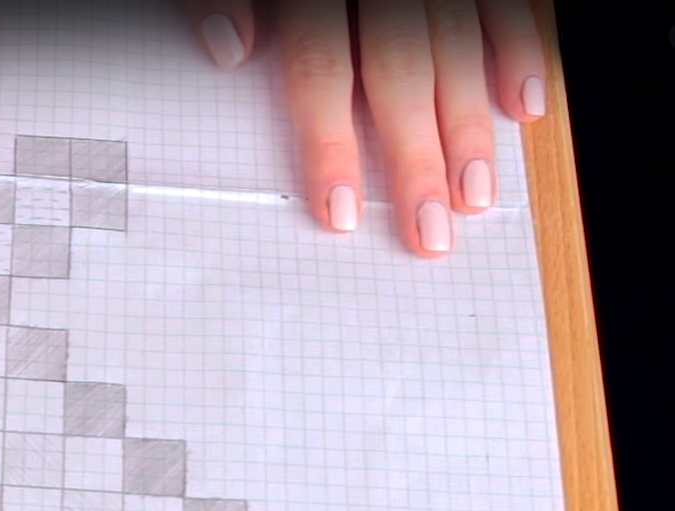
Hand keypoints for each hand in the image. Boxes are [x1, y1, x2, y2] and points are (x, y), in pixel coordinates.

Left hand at [187, 0, 546, 256]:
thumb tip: (226, 45)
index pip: (321, 65)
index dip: (329, 141)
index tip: (341, 207)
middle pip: (399, 68)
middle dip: (417, 156)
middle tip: (427, 229)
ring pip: (455, 42)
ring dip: (469, 121)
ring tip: (476, 194)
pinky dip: (516, 48)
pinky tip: (522, 103)